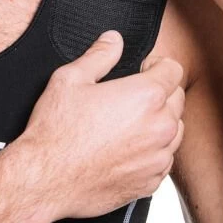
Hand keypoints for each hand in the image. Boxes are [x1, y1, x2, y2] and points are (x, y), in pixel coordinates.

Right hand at [17, 32, 184, 220]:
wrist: (45, 179)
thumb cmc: (55, 131)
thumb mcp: (70, 79)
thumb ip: (99, 55)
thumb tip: (113, 40)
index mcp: (146, 96)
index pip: (173, 69)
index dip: (156, 65)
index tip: (141, 70)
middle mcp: (160, 127)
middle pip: (177, 99)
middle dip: (159, 93)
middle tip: (130, 98)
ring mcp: (158, 158)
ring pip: (174, 131)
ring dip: (158, 124)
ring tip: (127, 125)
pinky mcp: (150, 182)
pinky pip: (163, 161)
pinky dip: (151, 153)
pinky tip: (125, 150)